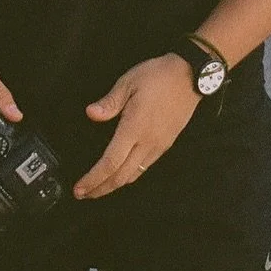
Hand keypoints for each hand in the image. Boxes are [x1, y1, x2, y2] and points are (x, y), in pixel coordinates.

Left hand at [75, 54, 199, 199]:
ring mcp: (159, 145)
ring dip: (114, 185)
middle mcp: (147, 142)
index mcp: (135, 128)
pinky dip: (129, 176)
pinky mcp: (166, 144)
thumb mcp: (129, 82)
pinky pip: (145, 167)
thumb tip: (91, 114)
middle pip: (121, 176)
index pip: (111, 162)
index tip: (80, 189)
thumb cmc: (159, 76)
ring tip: (98, 188)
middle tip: (83, 194)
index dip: (94, 179)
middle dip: (100, 189)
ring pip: (134, 175)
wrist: (191, 75)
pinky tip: (121, 174)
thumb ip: (109, 102)